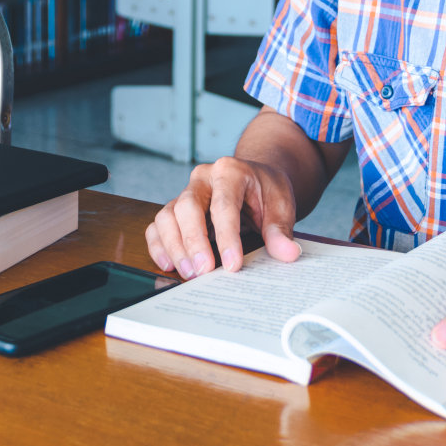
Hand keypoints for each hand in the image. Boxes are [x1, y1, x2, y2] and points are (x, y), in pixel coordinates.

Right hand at [144, 156, 302, 278]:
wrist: (256, 178)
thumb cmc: (266, 190)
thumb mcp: (281, 205)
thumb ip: (281, 229)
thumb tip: (287, 254)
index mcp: (230, 171)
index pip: (224, 205)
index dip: (227, 237)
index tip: (233, 265)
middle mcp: (203, 178)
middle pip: (187, 207)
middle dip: (194, 242)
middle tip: (204, 272)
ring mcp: (186, 192)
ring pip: (168, 216)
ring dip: (175, 247)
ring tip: (190, 273)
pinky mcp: (176, 208)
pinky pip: (158, 224)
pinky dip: (159, 245)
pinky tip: (169, 265)